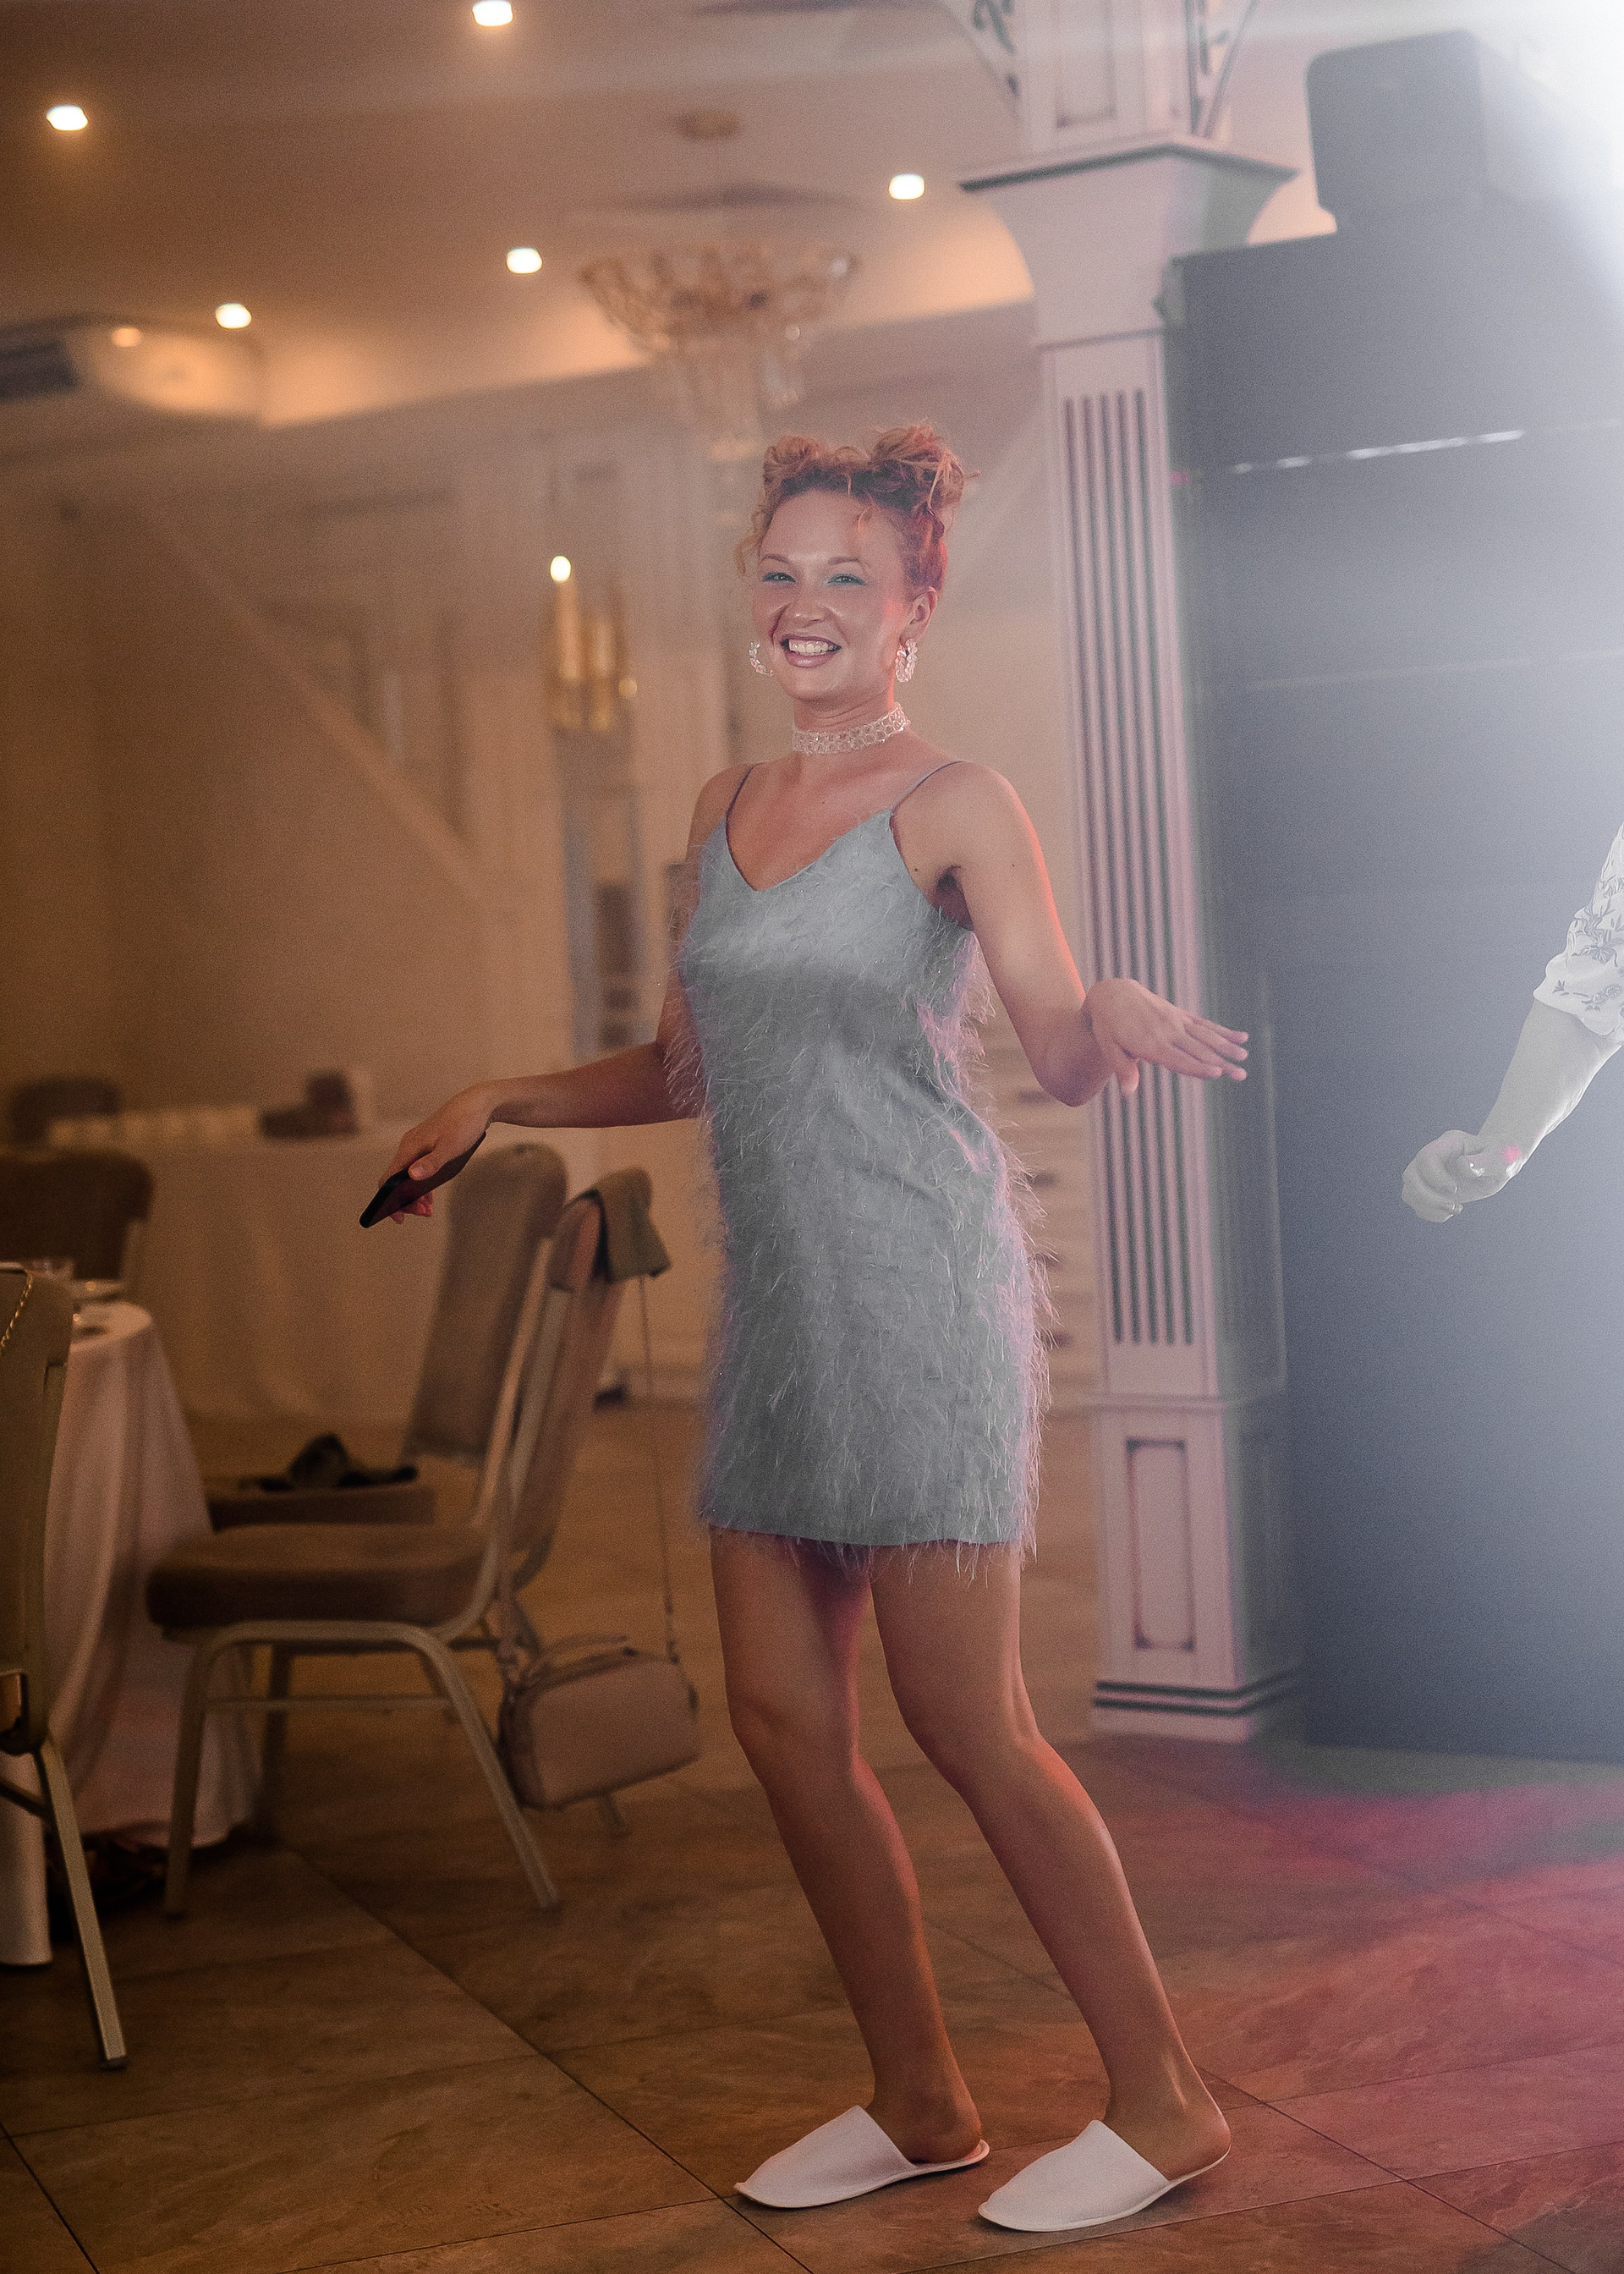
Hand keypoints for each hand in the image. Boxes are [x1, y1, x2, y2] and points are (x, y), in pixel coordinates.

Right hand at [381, 1085, 494, 1222]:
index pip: (388, 1179)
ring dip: (415, 1195)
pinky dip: (423, 1185)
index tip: (399, 1217)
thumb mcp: (450, 1148)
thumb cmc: (464, 1124)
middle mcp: (409, 1146)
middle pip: (397, 1180)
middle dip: (407, 1200)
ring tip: (429, 1210)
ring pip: (409, 1176)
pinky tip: (431, 1198)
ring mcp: (418, 1146)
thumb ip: (431, 1163)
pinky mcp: (428, 1146)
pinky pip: (419, 1169)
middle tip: (424, 1214)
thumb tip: (412, 1177)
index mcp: (409, 1147)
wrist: (478, 1103)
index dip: (388, 1200)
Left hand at [1082, 978, 1247, 1095]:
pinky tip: (1241, 1037)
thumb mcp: (1109, 1049)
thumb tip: (1127, 1095)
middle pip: (1198, 1050)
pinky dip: (1223, 1031)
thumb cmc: (1109, 1027)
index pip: (1178, 1059)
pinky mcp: (1180, 1015)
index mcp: (1150, 1044)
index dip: (1198, 1067)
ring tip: (1245, 1058)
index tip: (1217, 1072)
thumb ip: (1123, 1070)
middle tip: (1241, 1075)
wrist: (1113, 995)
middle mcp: (1167, 1032)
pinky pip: (1204, 1024)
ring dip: (1227, 1047)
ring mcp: (1176, 1021)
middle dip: (1221, 1063)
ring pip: (1206, 1037)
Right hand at [1401, 1131, 1522, 1222]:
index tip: (1455, 1189)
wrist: (1498, 1163)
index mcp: (1449, 1143)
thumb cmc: (1502, 1157)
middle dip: (1427, 1196)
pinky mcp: (1431, 1189)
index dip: (1435, 1177)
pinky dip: (1430, 1213)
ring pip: (1409, 1191)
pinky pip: (1417, 1204)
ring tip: (1453, 1209)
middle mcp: (1433, 1157)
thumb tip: (1463, 1167)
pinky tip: (1450, 1211)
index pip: (1426, 1157)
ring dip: (1428, 1207)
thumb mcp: (1501, 1158)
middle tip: (1452, 1205)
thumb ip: (1484, 1162)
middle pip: (1410, 1175)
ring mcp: (1429, 1173)